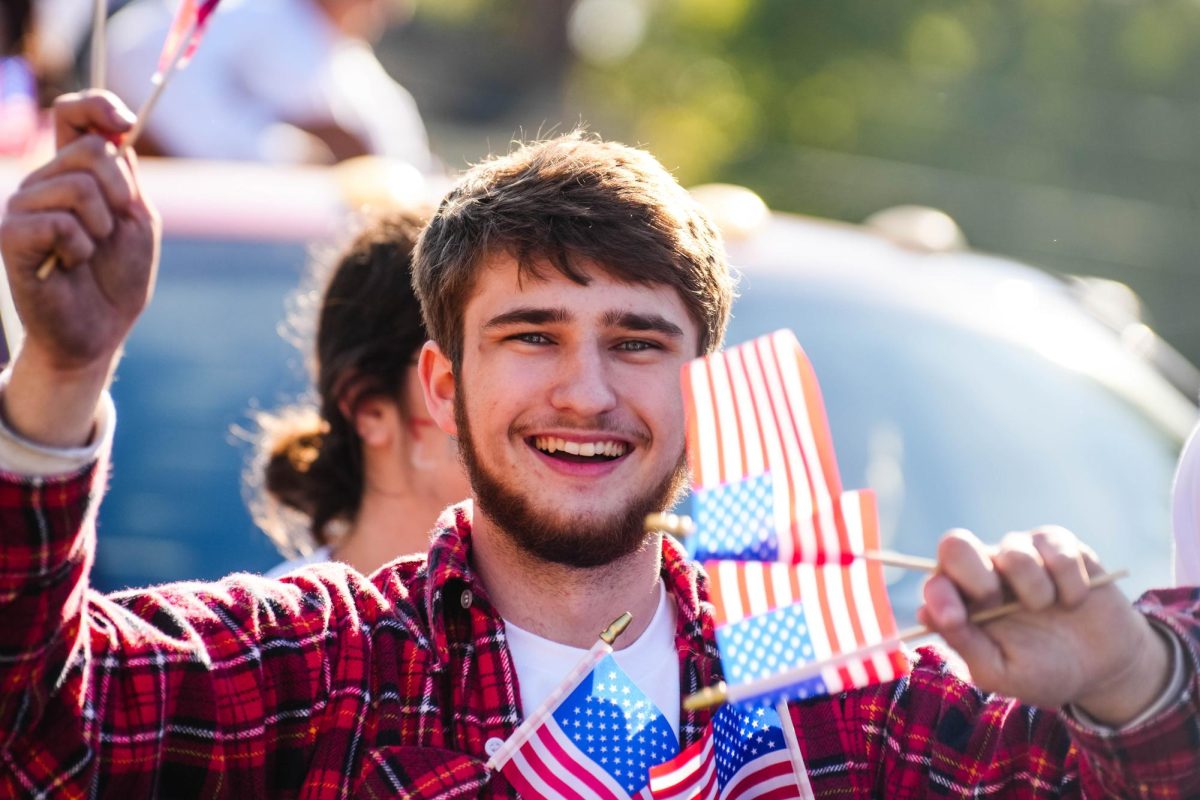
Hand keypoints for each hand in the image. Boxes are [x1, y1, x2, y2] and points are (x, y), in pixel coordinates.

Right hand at [0, 91, 160, 445]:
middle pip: (91, 150)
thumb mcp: (135, 218)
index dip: (98, 105)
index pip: (72, 113)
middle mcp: (41, 181)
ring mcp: (21, 206)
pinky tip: (68, 264)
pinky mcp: (10, 235)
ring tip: (88, 253)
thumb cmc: (117, 277)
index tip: (125, 121)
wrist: (101, 330)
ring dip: (100, 228)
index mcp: (73, 172)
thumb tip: (114, 129)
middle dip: (120, 192)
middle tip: (111, 231)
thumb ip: (124, 174)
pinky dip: (79, 247)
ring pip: (78, 186)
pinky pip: (59, 222)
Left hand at [917, 526, 1170, 726]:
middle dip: (976, 577)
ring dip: (1034, 588)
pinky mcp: (1059, 545)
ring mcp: (1020, 554)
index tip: (956, 618)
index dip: (940, 595)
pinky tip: (1075, 600)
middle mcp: (985, 570)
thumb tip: (925, 614)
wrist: (1102, 669)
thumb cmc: (1042, 671)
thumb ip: (964, 643)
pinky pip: (1056, 546)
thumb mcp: (1001, 671)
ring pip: (1013, 549)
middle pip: (955, 543)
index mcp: (963, 601)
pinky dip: (1070, 580)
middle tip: (1000, 605)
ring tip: (1048, 609)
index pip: (935, 581)